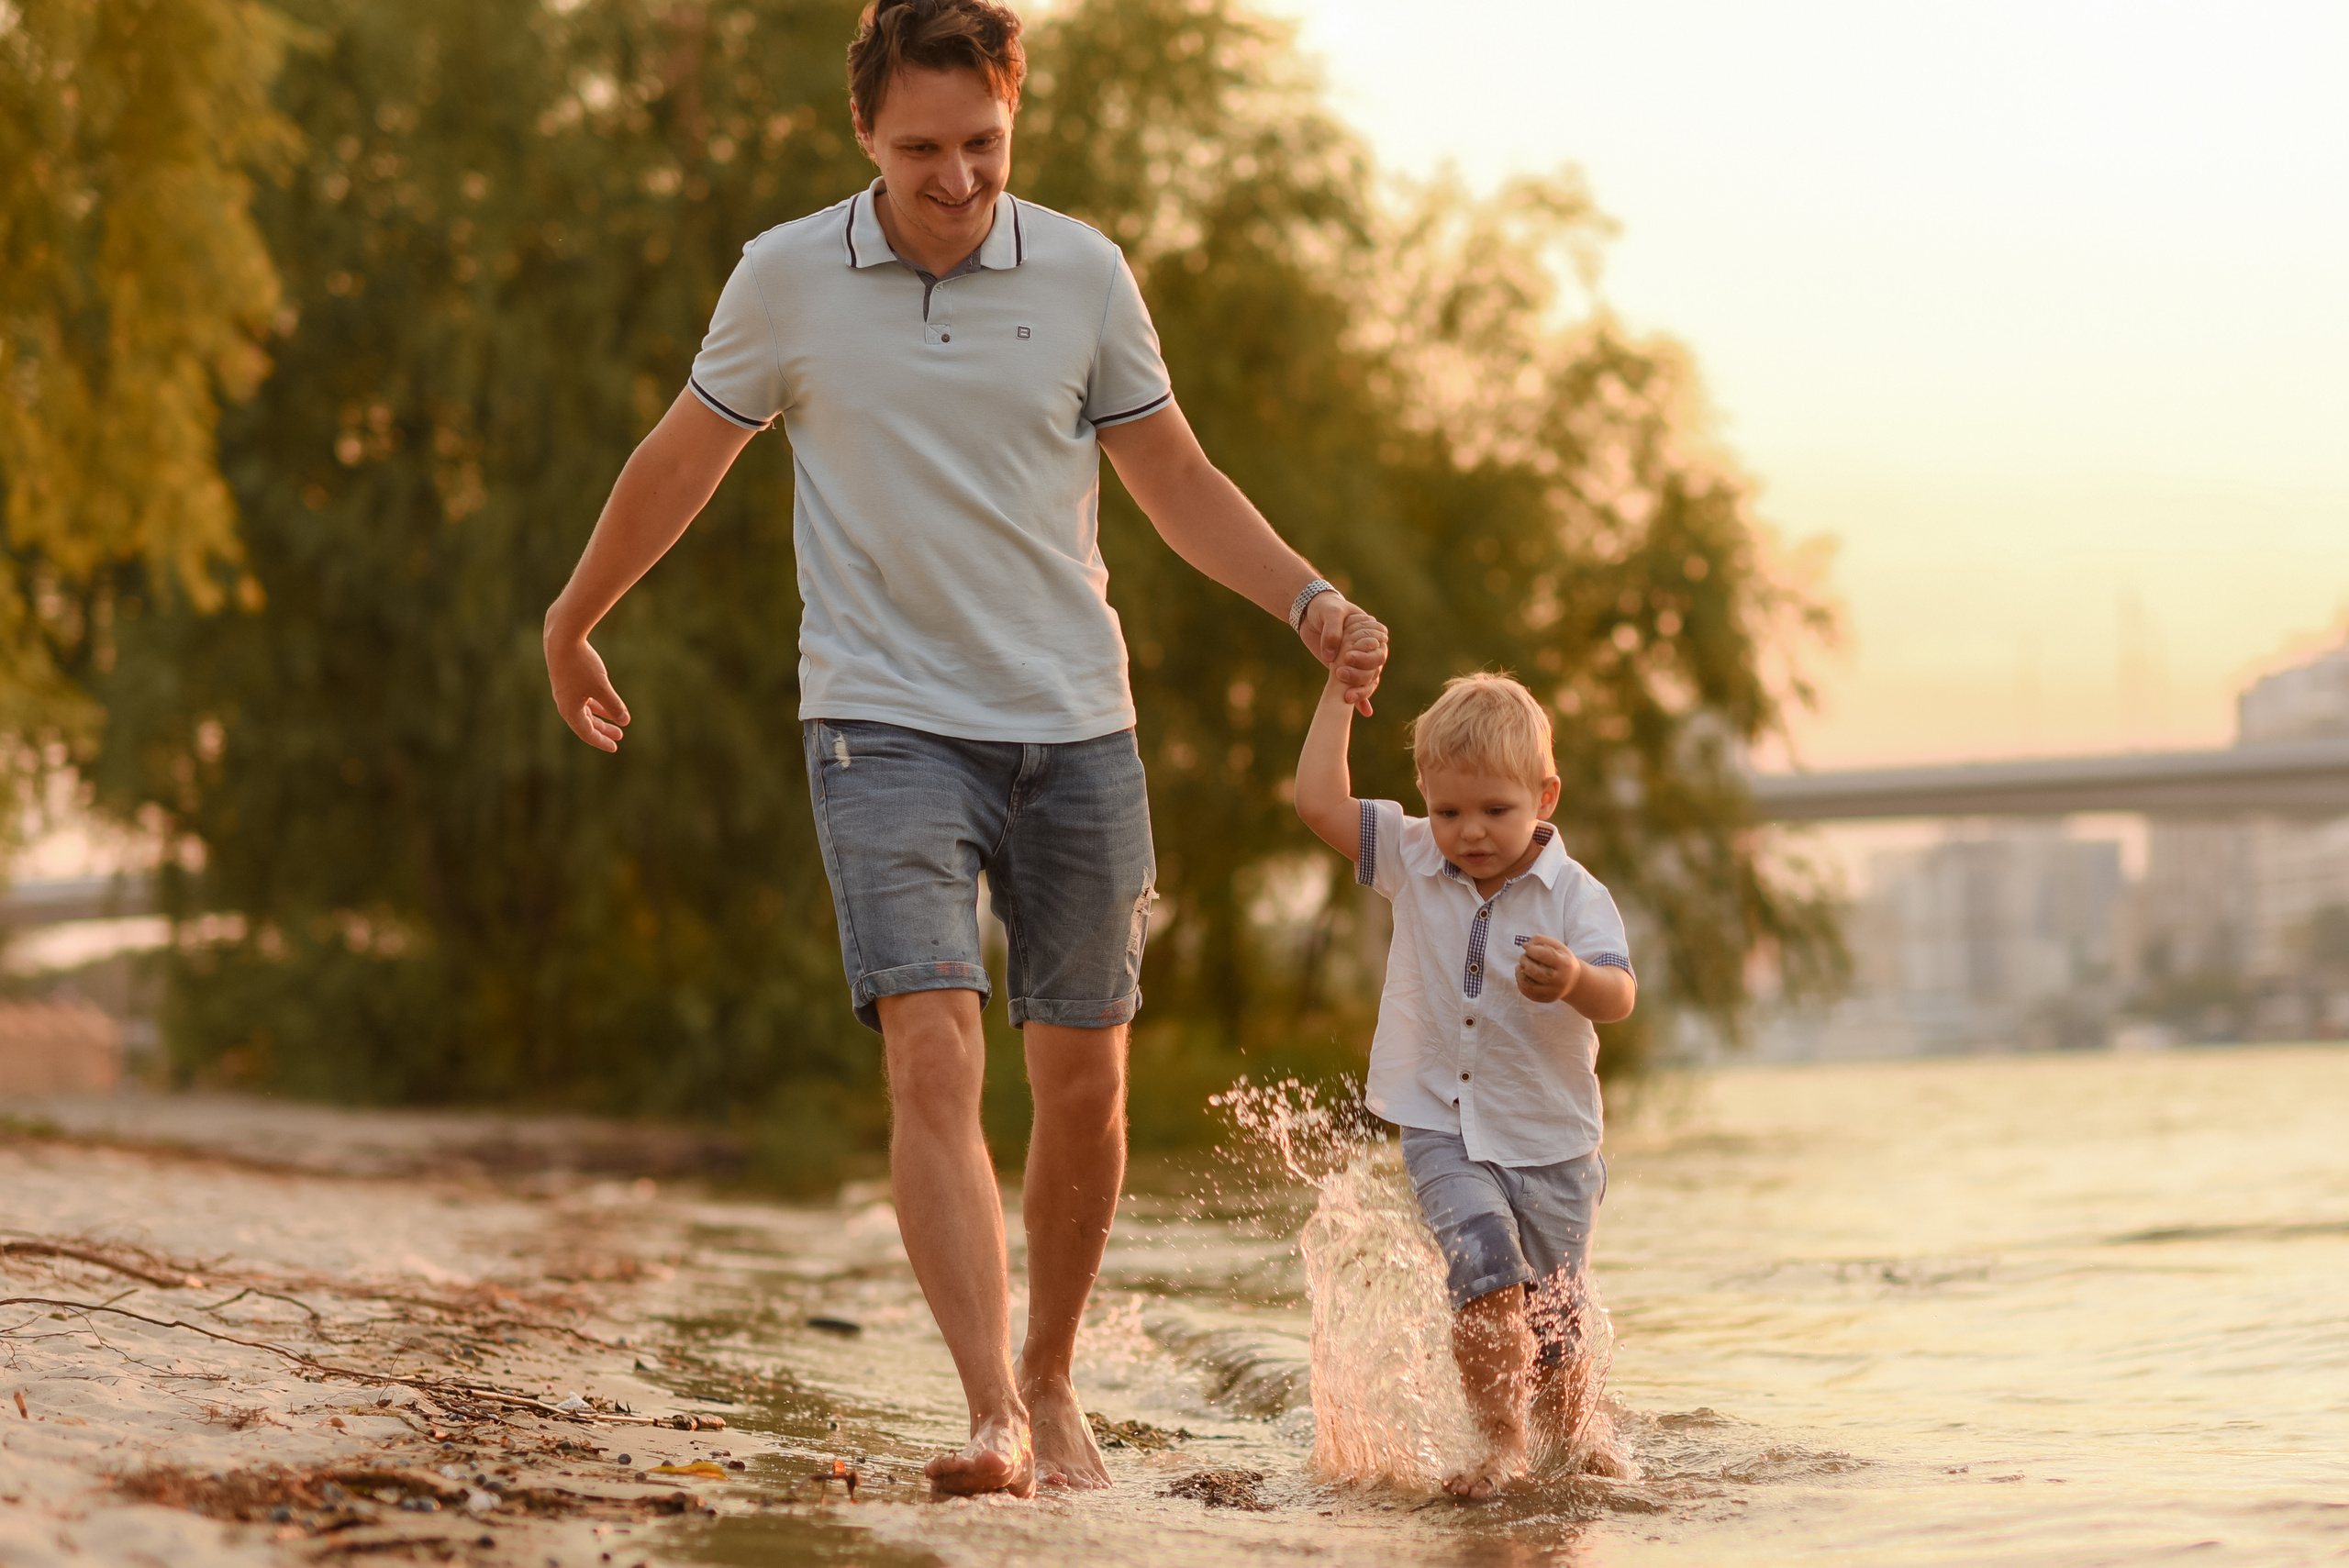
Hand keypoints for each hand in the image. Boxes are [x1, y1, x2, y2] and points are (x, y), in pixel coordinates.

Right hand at [545, 630, 630, 752]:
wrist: (562, 639)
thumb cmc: (582, 665)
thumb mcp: (602, 688)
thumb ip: (614, 705)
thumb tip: (625, 721)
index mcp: (570, 710)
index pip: (587, 733)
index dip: (602, 741)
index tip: (615, 747)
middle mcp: (565, 704)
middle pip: (586, 724)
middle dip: (603, 731)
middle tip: (619, 737)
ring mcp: (565, 692)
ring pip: (585, 711)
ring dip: (601, 717)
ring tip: (618, 721)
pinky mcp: (567, 681)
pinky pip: (584, 699)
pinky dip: (596, 703)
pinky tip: (608, 702)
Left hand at [1302, 593, 1387, 715]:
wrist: (1312, 614)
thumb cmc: (1326, 609)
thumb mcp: (1330, 613)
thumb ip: (1332, 631)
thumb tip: (1331, 657)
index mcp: (1373, 633)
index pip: (1378, 650)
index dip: (1366, 657)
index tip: (1347, 657)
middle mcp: (1370, 649)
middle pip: (1375, 668)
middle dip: (1360, 674)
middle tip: (1339, 673)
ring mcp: (1360, 662)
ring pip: (1368, 680)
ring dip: (1360, 690)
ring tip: (1347, 698)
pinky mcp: (1348, 671)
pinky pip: (1359, 686)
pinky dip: (1362, 700)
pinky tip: (1365, 712)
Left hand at [1515, 934, 1581, 1004]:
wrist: (1573, 981)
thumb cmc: (1562, 959)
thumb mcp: (1558, 947)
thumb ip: (1542, 940)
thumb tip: (1525, 945)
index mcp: (1565, 964)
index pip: (1542, 955)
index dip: (1531, 949)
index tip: (1527, 947)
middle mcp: (1560, 980)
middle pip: (1534, 971)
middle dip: (1523, 961)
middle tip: (1522, 957)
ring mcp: (1553, 992)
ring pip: (1528, 984)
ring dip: (1519, 973)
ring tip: (1519, 966)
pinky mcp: (1547, 999)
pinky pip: (1528, 993)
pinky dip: (1521, 984)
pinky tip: (1521, 976)